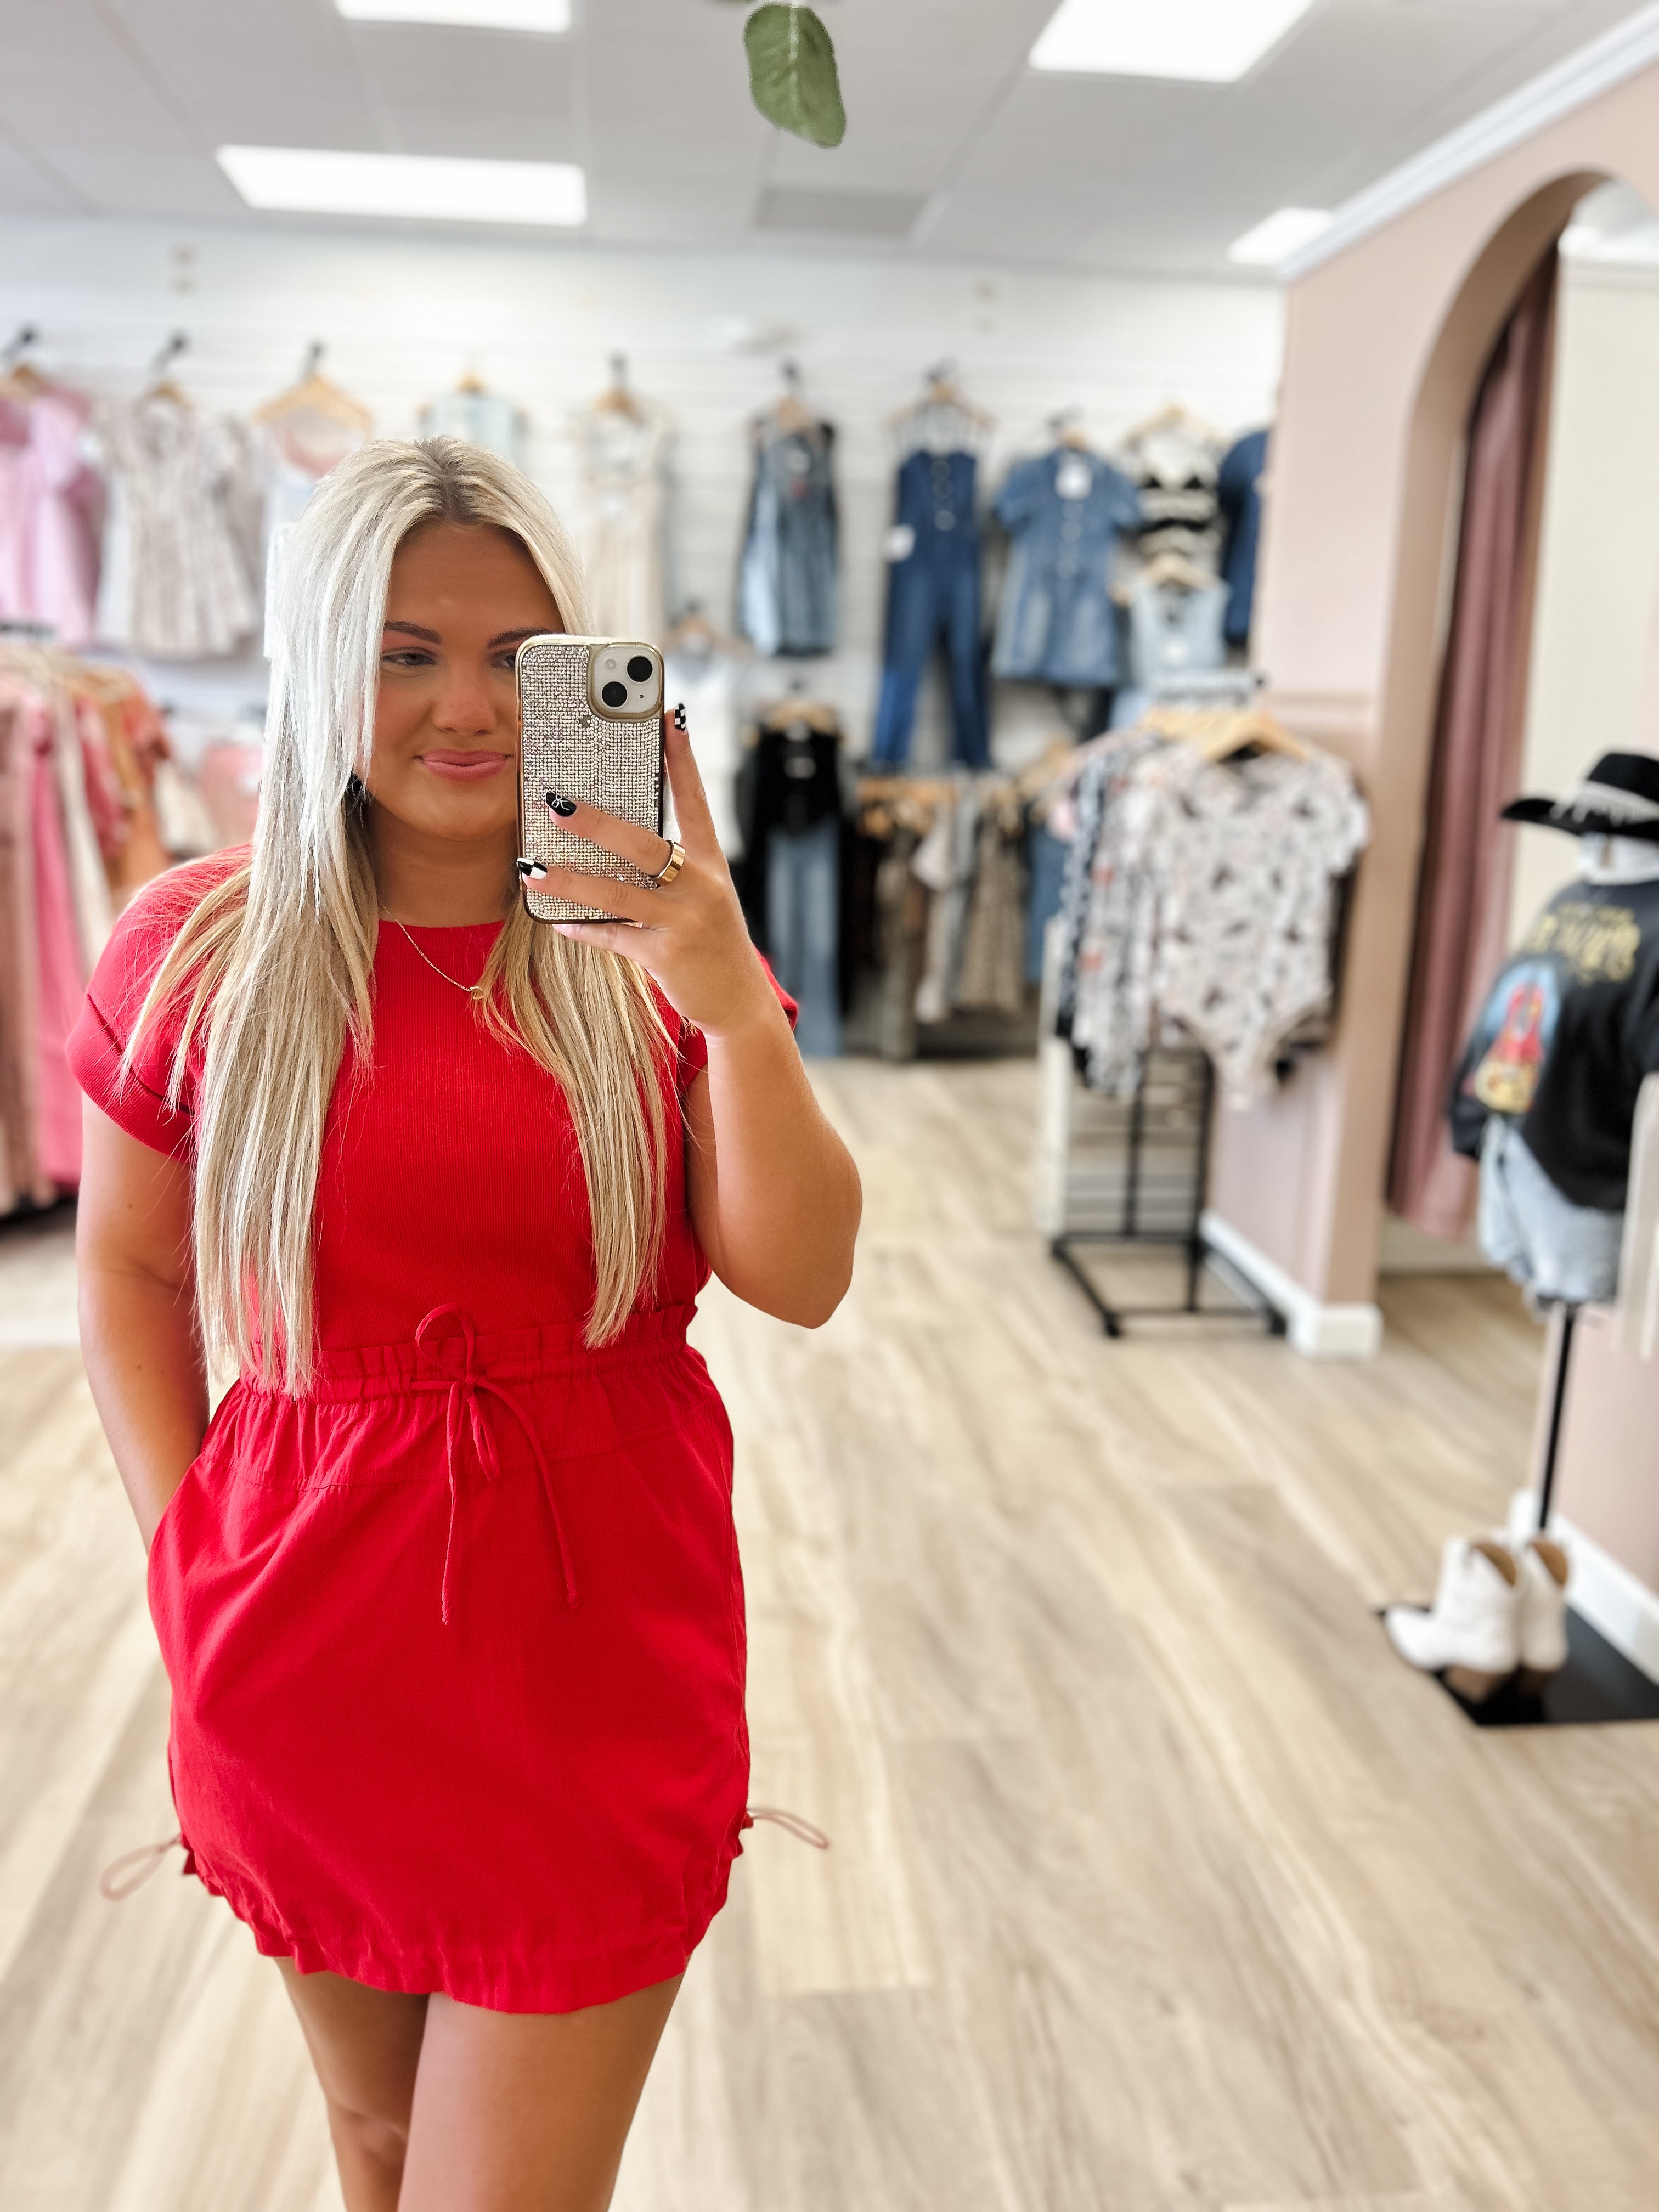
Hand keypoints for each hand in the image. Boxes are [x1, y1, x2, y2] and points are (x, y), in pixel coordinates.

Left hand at [535, 710, 777, 1037]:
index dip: (681, 757)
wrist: (737, 1001)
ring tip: (531, 869)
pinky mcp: (666, 955)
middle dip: (596, 822)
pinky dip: (583, 928)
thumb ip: (667, 866)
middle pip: (643, 843)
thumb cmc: (709, 937)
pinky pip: (614, 936)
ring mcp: (684, 920)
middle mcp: (701, 885)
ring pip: (617, 892)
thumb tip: (608, 836)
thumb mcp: (700, 894)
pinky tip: (556, 920)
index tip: (668, 715)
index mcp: (711, 861)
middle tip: (554, 803)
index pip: (694, 799)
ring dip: (569, 880)